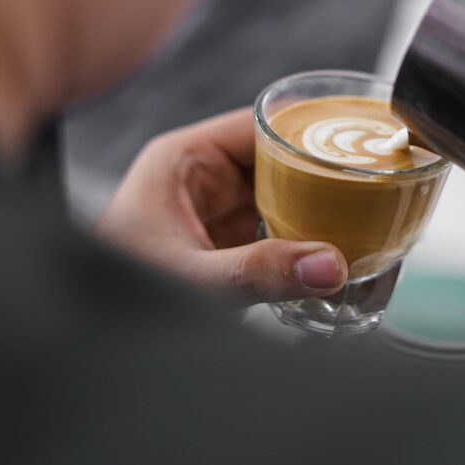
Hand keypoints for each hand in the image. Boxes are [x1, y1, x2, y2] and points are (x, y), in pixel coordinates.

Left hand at [95, 109, 347, 304]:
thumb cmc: (115, 293)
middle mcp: (202, 178)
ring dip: (316, 208)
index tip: (354, 139)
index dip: (307, 129)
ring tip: (366, 215)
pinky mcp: (225, 245)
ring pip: (281, 195)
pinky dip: (303, 240)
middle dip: (322, 172)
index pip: (259, 125)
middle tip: (372, 184)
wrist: (92, 338)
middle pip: (278, 158)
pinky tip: (333, 251)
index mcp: (184, 160)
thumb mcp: (190, 279)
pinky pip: (274, 231)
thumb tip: (328, 266)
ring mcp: (216, 212)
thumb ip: (256, 273)